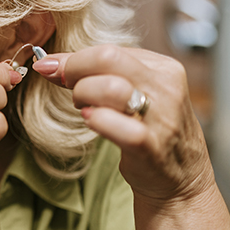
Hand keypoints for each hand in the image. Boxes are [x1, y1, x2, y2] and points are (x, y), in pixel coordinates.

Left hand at [32, 45, 229, 229]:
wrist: (180, 181)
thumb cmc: (148, 130)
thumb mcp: (131, 92)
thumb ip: (97, 73)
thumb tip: (49, 63)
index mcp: (163, 67)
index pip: (109, 49)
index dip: (74, 58)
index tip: (52, 68)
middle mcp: (166, 87)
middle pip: (107, 58)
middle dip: (74, 70)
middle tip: (65, 87)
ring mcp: (162, 117)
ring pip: (110, 87)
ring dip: (83, 95)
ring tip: (84, 108)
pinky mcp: (152, 146)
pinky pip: (118, 126)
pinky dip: (97, 121)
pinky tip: (92, 122)